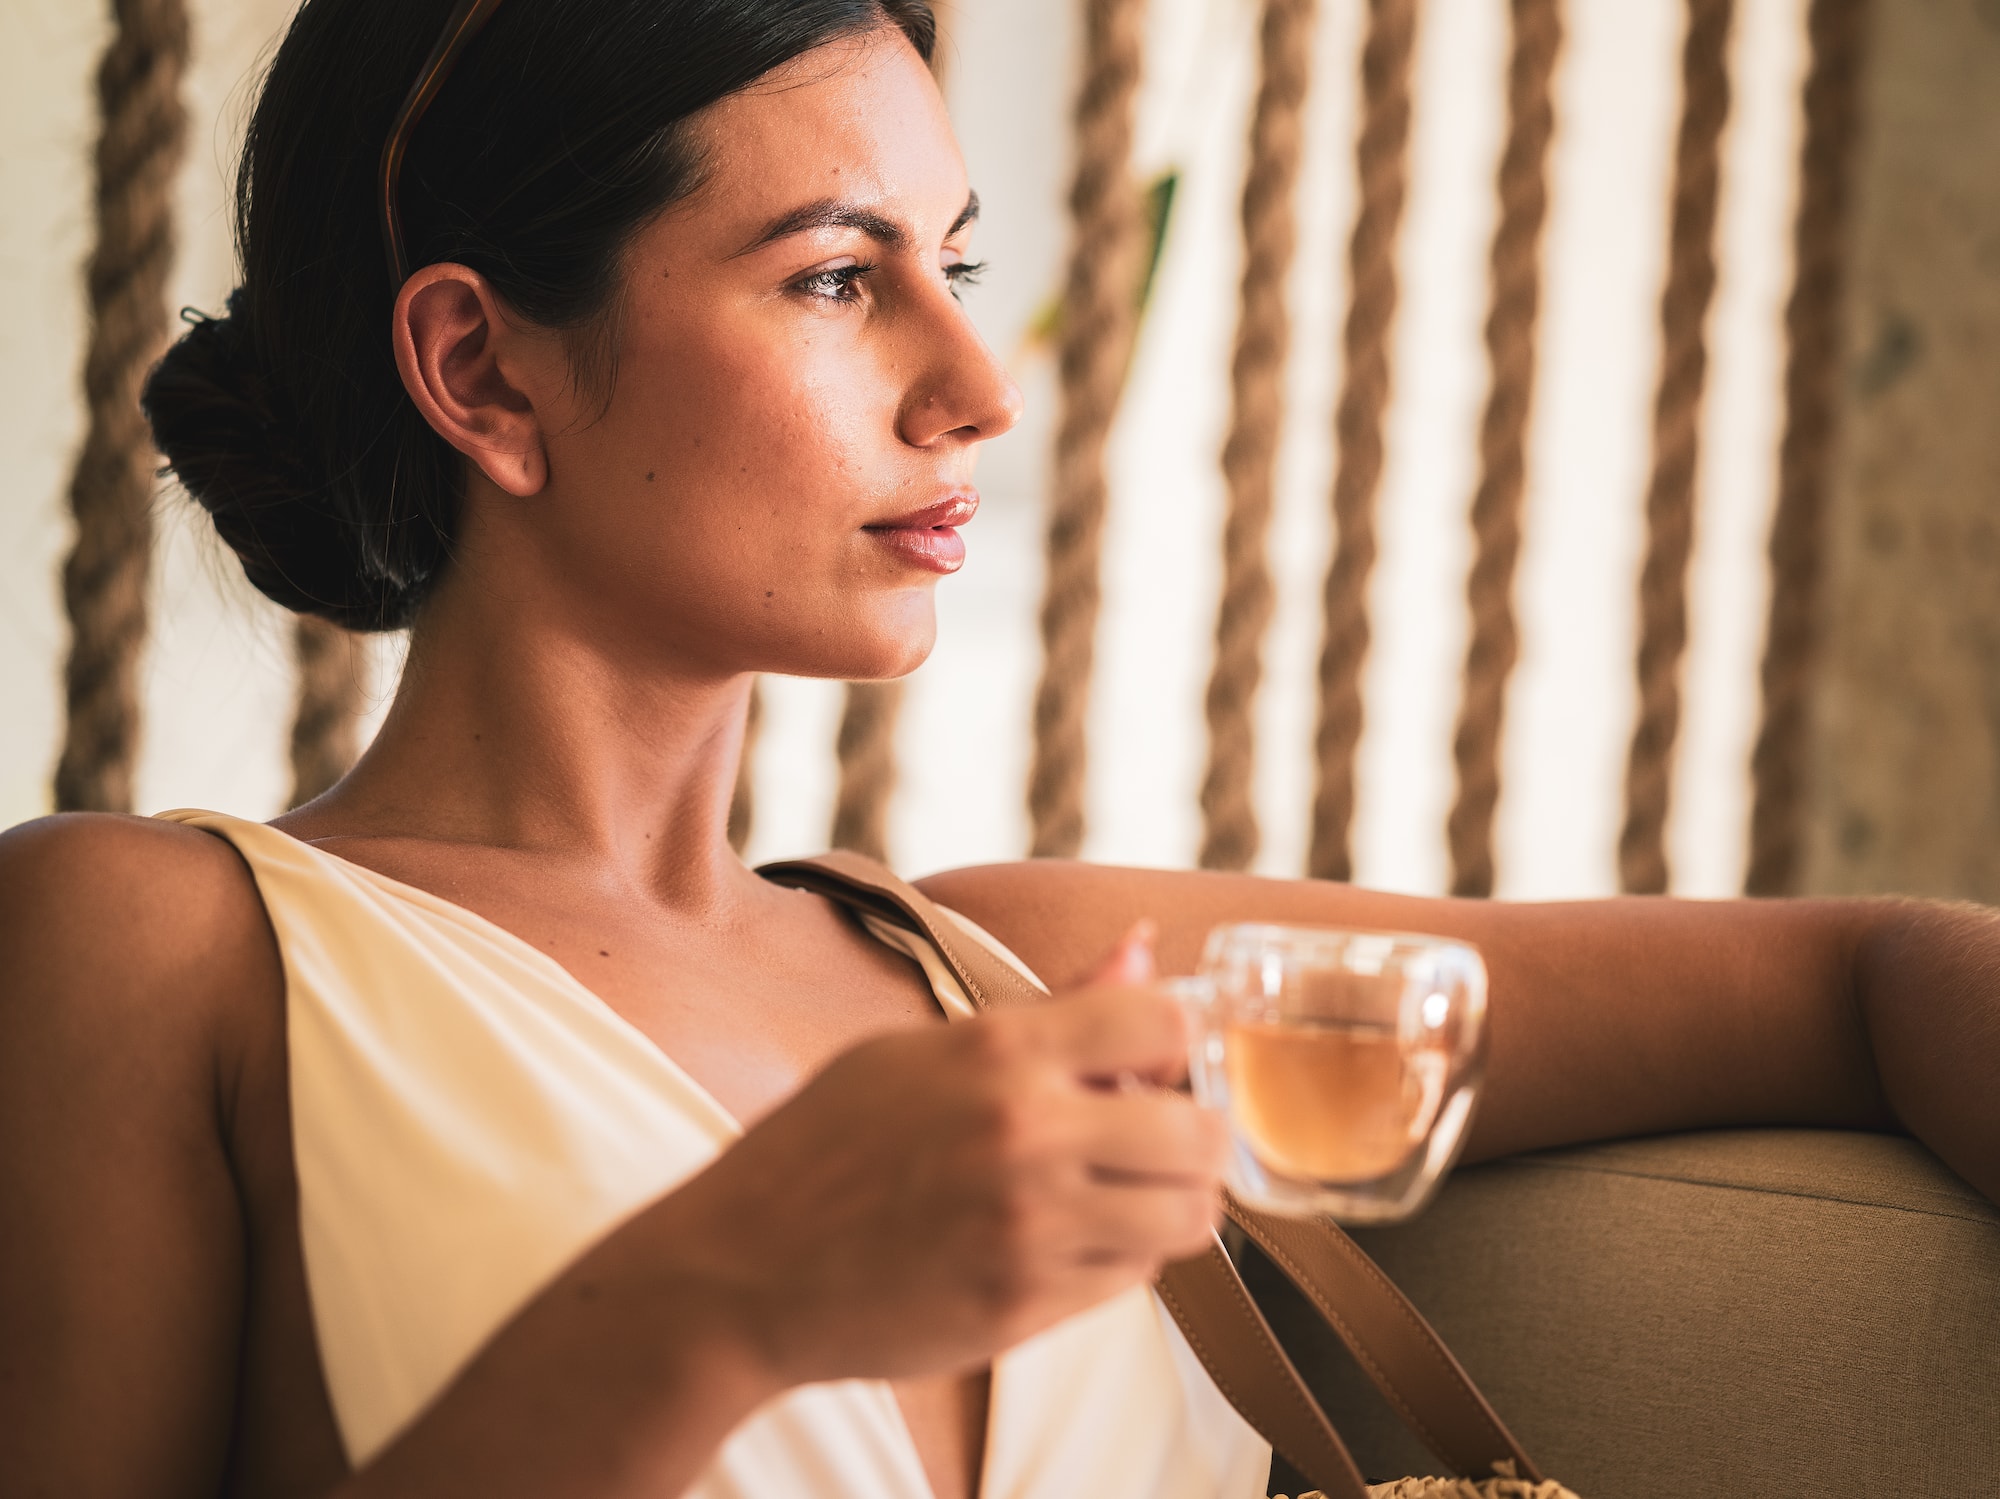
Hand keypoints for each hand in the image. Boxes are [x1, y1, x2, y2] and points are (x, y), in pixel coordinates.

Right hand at [640, 924, 1228, 1388]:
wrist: (742, 1270)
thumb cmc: (823, 1147)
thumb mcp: (919, 1052)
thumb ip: (1050, 1010)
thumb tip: (1146, 948)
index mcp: (996, 1053)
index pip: (1164, 1020)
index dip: (1177, 1038)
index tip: (1157, 1058)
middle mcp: (1025, 1137)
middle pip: (1202, 1132)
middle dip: (1193, 1133)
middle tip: (1156, 1136)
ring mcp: (1030, 1229)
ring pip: (1187, 1217)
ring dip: (1169, 1202)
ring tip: (1120, 1190)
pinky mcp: (1027, 1306)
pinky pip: (1133, 1278)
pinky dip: (1121, 1257)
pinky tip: (1068, 1238)